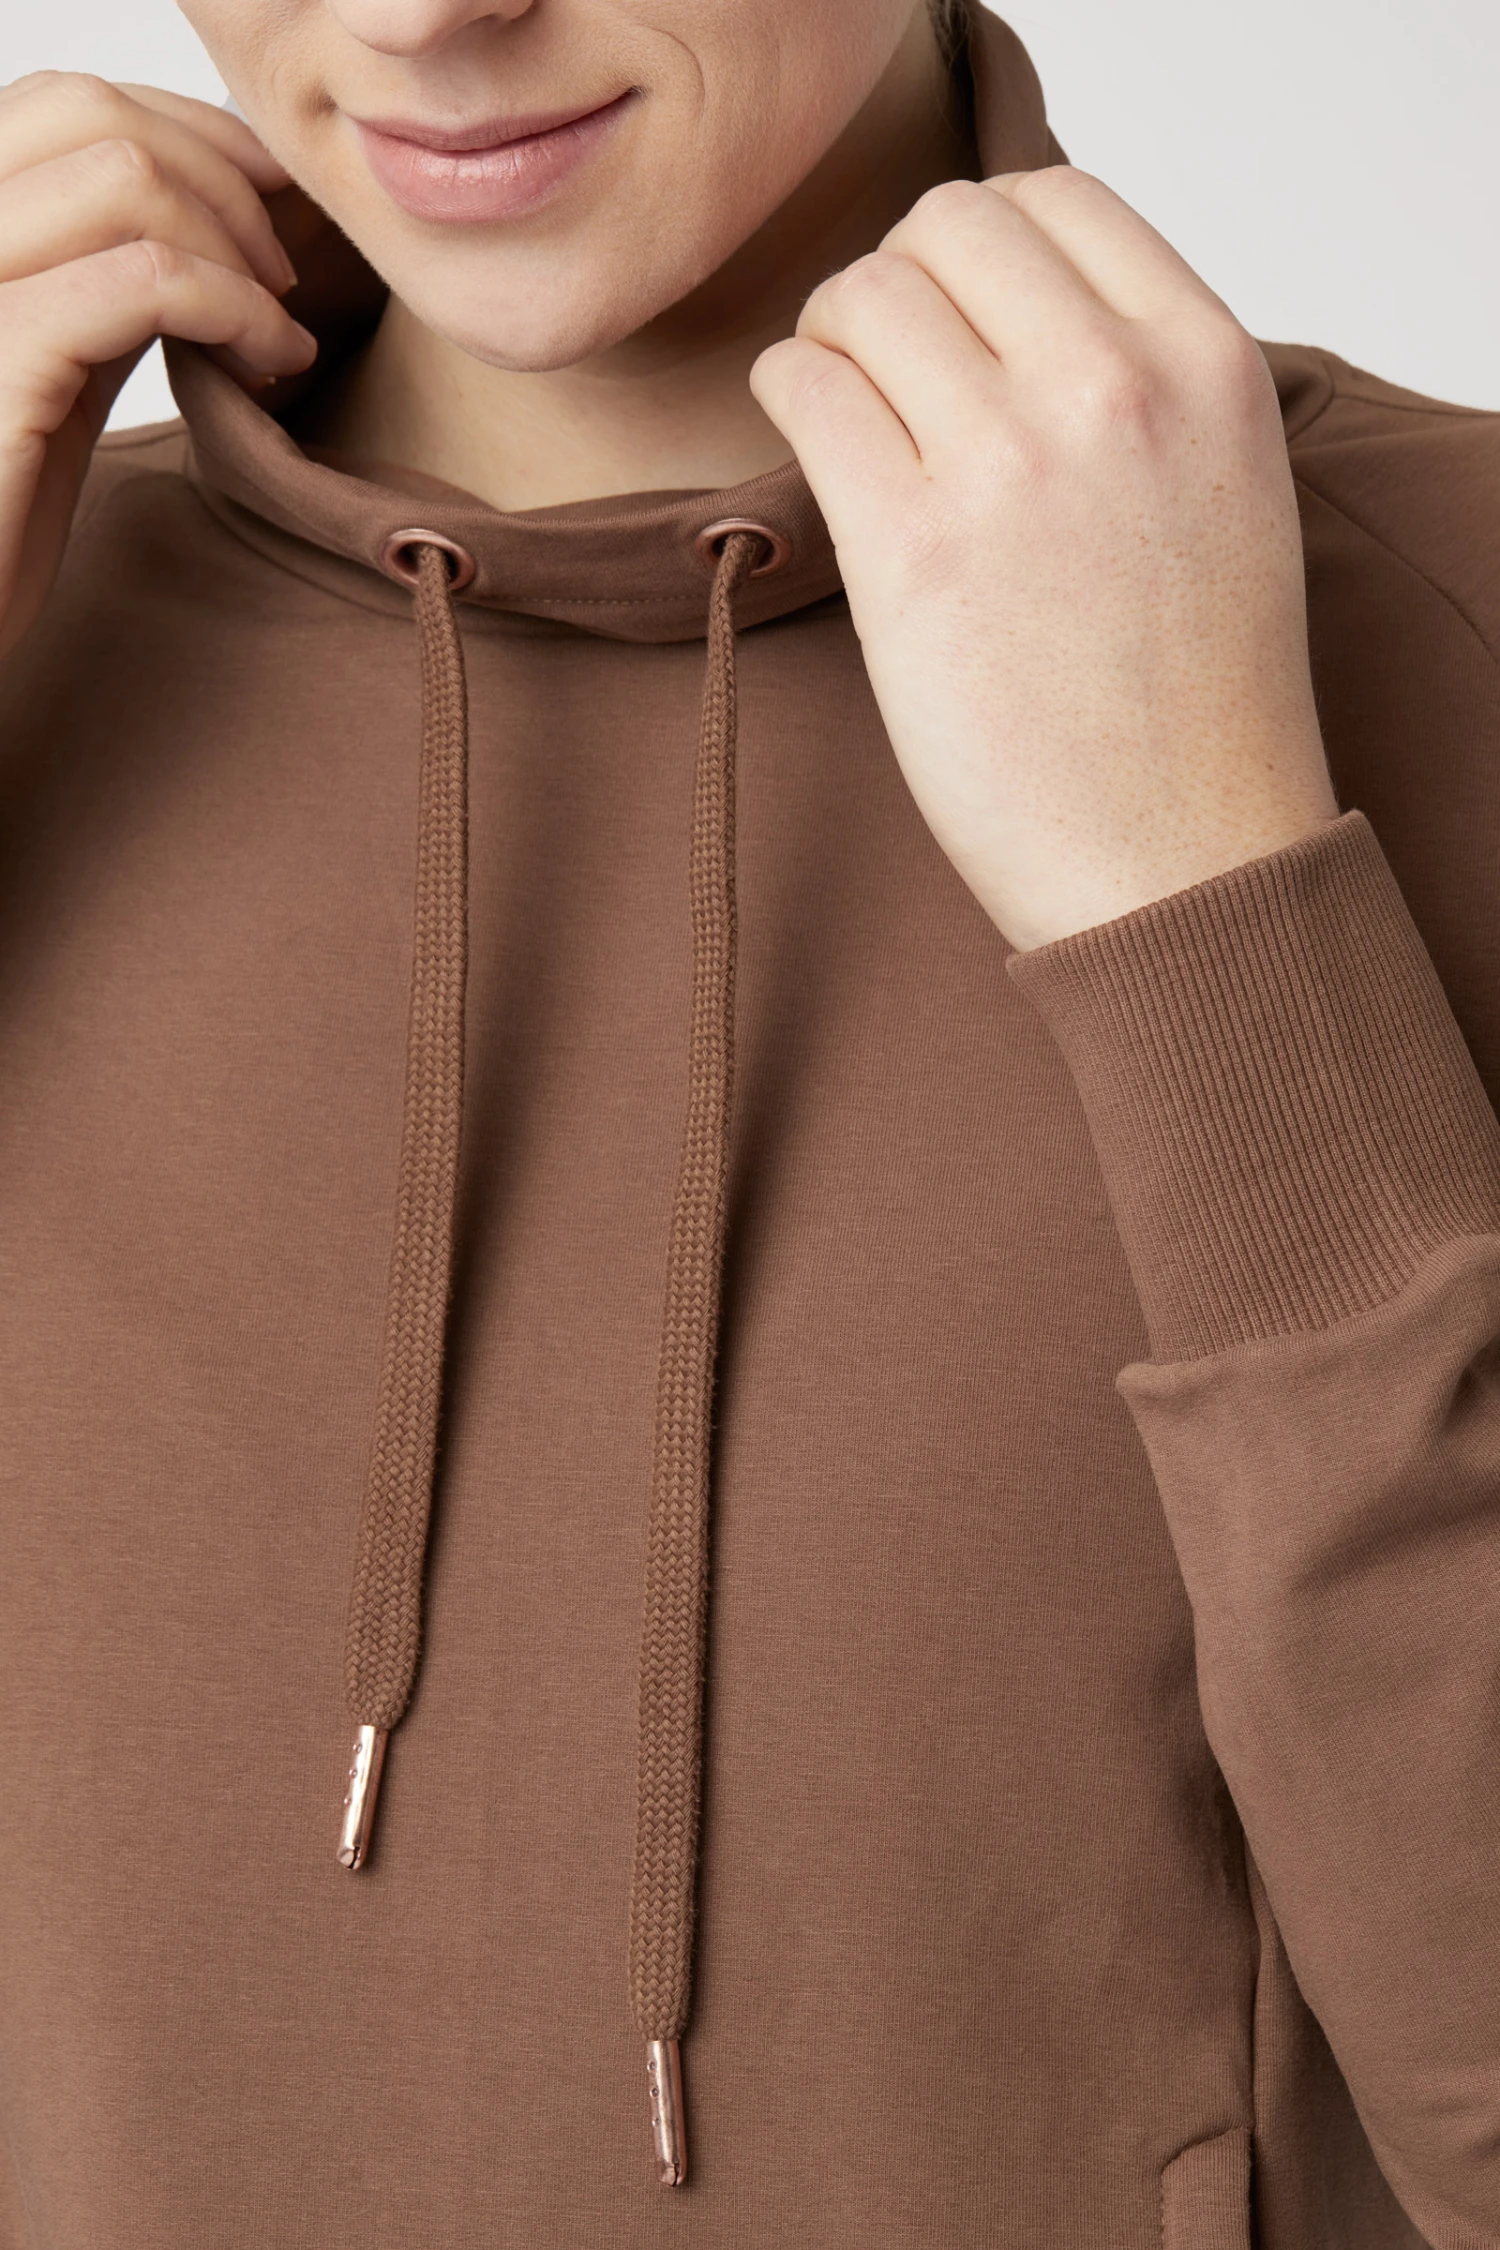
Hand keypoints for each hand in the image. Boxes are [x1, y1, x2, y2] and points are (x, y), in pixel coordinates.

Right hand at [0, 74, 316, 660]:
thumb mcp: (59, 372)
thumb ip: (105, 290)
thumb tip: (207, 227)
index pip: (68, 103)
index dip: (192, 134)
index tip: (273, 205)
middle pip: (95, 116)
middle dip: (221, 178)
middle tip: (283, 276)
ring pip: (125, 178)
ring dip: (235, 246)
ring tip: (277, 331)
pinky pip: (139, 281)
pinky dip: (232, 305)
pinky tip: (268, 361)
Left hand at [750, 168, 1337, 950]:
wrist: (1183, 861)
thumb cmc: (1194, 704)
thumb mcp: (1224, 491)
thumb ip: (1141, 381)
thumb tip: (1005, 315)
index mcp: (1207, 362)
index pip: (1055, 198)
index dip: (981, 245)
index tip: (956, 309)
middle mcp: (1115, 389)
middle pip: (946, 228)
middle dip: (896, 284)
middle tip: (885, 366)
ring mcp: (1011, 465)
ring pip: (864, 298)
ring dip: (833, 338)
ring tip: (847, 411)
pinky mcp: (913, 551)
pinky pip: (806, 389)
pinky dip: (788, 393)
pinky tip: (809, 443)